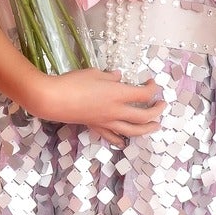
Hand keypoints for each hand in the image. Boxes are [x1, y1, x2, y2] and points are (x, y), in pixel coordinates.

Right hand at [28, 68, 163, 145]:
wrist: (53, 100)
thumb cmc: (73, 82)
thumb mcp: (94, 73)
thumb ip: (110, 76)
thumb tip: (118, 76)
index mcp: (118, 94)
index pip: (144, 94)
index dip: (153, 88)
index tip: (152, 82)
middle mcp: (116, 111)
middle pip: (144, 116)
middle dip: (157, 111)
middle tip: (162, 105)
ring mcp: (106, 122)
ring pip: (133, 131)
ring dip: (147, 129)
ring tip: (155, 126)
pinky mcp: (96, 127)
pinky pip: (113, 136)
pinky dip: (121, 139)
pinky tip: (124, 141)